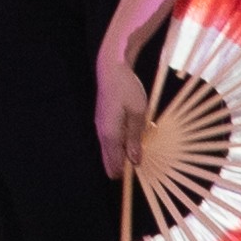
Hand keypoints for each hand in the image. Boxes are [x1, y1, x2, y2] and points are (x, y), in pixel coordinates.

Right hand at [92, 49, 146, 177]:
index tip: (139, 172)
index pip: (114, 164)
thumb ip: (135, 138)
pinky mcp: (103, 120)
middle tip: (139, 161)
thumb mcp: (138, 113)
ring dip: (123, 153)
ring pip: (110, 150)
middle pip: (109, 160)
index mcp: (110, 134)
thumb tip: (134, 161)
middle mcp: (102, 133)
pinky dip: (120, 143)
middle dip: (123, 165)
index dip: (126, 172)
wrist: (112, 68)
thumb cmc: (127, 89)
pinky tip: (131, 135)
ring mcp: (101, 126)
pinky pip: (110, 139)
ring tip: (138, 147)